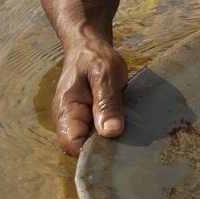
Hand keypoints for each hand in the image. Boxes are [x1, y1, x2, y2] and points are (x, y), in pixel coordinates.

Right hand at [52, 37, 127, 155]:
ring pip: (94, 142)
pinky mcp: (93, 119)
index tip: (117, 144)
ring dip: (113, 140)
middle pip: (83, 149)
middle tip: (132, 139)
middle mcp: (69, 121)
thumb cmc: (94, 58)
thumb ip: (107, 102)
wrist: (90, 47)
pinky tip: (131, 126)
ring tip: (134, 132)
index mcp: (65, 112)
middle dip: (106, 148)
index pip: (72, 146)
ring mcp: (81, 121)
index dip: (92, 151)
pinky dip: (115, 131)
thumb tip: (111, 132)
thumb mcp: (104, 74)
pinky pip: (102, 133)